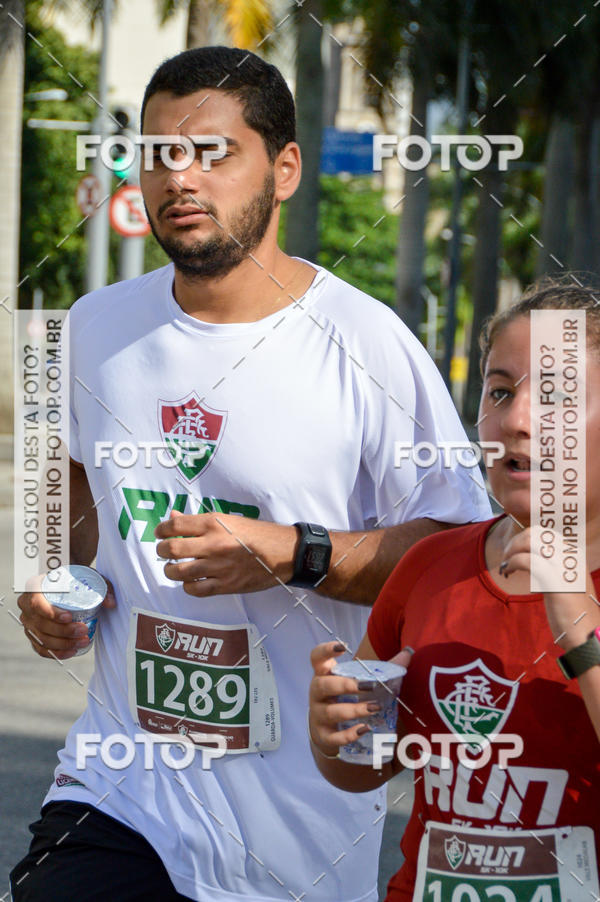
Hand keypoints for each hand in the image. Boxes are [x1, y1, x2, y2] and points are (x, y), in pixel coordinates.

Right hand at [17, 576, 115, 659]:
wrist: (64, 582)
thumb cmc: (74, 578)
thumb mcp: (88, 576)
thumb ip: (102, 586)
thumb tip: (110, 603)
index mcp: (33, 587)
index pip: (36, 603)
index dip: (51, 613)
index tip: (69, 617)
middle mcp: (26, 605)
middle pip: (41, 624)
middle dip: (63, 631)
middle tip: (83, 630)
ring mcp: (28, 622)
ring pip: (41, 638)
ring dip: (63, 644)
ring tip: (83, 641)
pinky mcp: (33, 634)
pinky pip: (40, 648)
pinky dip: (56, 653)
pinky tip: (72, 651)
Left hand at [155, 512, 296, 596]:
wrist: (283, 552)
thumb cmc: (257, 534)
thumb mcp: (228, 520)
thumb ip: (199, 521)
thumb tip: (173, 517)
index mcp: (214, 523)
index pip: (175, 525)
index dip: (161, 530)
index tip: (159, 533)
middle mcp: (214, 544)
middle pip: (172, 549)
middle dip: (162, 550)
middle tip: (163, 551)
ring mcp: (219, 566)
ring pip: (180, 572)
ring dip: (170, 570)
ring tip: (172, 568)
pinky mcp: (226, 585)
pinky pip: (196, 590)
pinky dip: (187, 586)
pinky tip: (189, 581)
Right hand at [308, 641, 411, 756]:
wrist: (328, 730)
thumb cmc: (345, 697)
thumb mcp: (356, 681)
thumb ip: (382, 668)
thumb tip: (408, 654)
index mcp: (324, 674)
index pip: (317, 657)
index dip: (326, 650)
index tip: (342, 647)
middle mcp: (316, 692)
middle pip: (324, 685)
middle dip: (346, 685)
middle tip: (369, 686)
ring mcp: (317, 714)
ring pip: (331, 712)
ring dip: (354, 710)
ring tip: (375, 708)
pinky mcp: (323, 735)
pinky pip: (333, 737)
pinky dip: (348, 735)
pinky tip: (364, 729)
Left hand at [500, 527, 599, 649]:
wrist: (587, 635)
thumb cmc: (574, 613)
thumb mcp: (566, 583)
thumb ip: (553, 569)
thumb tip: (530, 559)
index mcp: (574, 555)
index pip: (544, 533)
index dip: (524, 539)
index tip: (514, 553)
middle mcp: (570, 555)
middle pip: (535, 533)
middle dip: (515, 542)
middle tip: (506, 559)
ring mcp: (563, 566)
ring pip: (529, 542)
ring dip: (511, 551)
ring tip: (505, 566)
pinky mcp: (554, 579)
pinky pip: (526, 560)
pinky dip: (512, 563)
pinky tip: (508, 572)